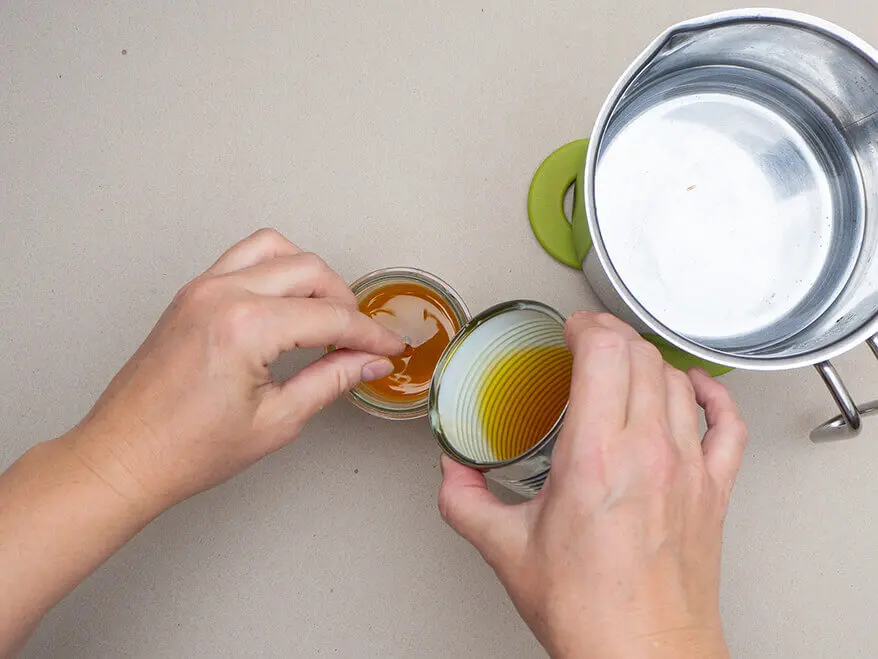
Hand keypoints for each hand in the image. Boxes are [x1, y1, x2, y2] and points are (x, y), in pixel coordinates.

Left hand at [68, 228, 403, 510]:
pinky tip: (287, 304)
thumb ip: (331, 380)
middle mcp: (222, 294)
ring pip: (277, 248)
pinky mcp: (191, 292)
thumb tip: (369, 362)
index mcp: (245, 327)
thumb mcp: (277, 420)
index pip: (330, 316)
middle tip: (361, 339)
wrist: (124, 456)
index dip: (370, 334)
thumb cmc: (187, 450)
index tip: (390, 348)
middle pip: (310, 270)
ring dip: (311, 275)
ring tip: (326, 314)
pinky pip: (244, 257)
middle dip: (346, 301)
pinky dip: (276, 269)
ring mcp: (202, 287)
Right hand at [438, 312, 746, 657]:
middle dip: (611, 334)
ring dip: (648, 361)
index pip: (605, 353)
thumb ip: (466, 502)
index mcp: (595, 457)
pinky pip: (727, 423)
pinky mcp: (714, 490)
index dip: (587, 325)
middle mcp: (649, 453)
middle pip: (641, 356)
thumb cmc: (589, 611)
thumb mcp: (507, 550)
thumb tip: (452, 473)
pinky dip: (712, 394)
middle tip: (588, 340)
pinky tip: (695, 389)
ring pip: (678, 380)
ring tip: (624, 364)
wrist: (643, 655)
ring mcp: (689, 468)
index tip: (572, 328)